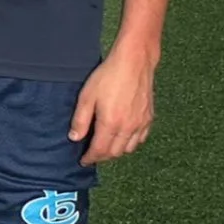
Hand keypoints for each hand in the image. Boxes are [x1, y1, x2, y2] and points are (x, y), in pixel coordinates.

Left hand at [71, 45, 158, 161]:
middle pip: (115, 152)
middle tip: (92, 154)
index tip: (83, 161)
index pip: (100, 150)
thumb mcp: (87, 96)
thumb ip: (80, 120)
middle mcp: (129, 127)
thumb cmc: (108, 76)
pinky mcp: (149, 118)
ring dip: (116, 151)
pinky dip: (130, 144)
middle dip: (102, 157)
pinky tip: (122, 138)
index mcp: (111, 123)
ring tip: (105, 147)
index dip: (91, 158)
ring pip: (129, 148)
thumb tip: (74, 138)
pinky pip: (141, 139)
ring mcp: (141, 124)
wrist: (134, 63)